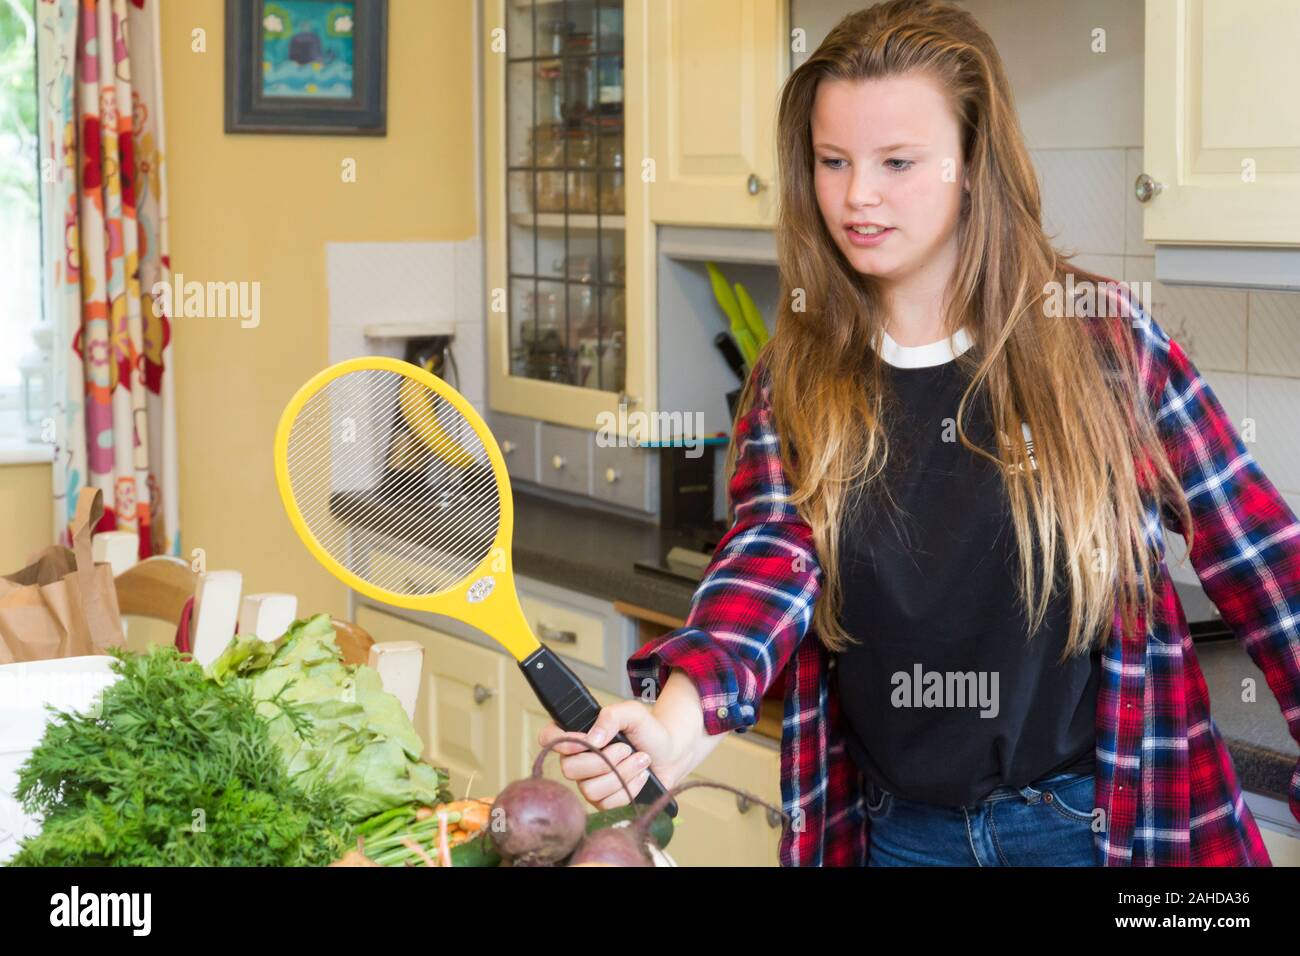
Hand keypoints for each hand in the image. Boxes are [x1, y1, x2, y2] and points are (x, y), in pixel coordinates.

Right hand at [537, 700, 678, 809]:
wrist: (669, 754)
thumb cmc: (647, 731)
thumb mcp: (632, 713)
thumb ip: (611, 717)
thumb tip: (593, 739)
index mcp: (579, 734)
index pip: (549, 737)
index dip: (561, 742)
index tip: (585, 741)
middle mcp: (578, 760)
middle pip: (569, 769)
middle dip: (604, 760)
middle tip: (627, 749)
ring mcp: (589, 782)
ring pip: (589, 789)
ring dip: (621, 773)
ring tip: (641, 760)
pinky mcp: (603, 801)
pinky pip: (607, 803)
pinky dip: (629, 787)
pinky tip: (641, 776)